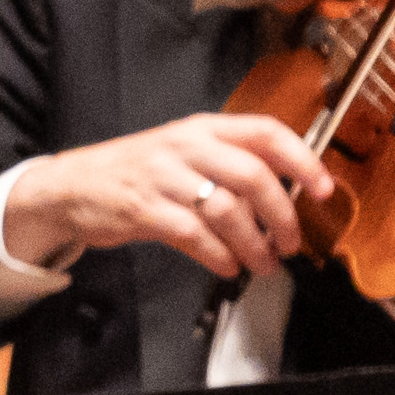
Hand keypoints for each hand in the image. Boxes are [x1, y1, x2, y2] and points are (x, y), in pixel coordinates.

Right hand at [0, 108, 343, 290]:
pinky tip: (227, 266)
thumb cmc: (135, 173)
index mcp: (204, 128)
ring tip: (263, 263)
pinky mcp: (143, 209)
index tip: (323, 189)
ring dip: (253, 244)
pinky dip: (218, 256)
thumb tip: (280, 198)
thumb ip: (228, 167)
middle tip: (291, 243)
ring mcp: (163, 177)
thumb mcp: (183, 154)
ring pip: (227, 210)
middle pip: (254, 176)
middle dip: (282, 216)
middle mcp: (187, 146)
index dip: (302, 161)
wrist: (71, 186)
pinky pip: (193, 235)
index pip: (267, 134)